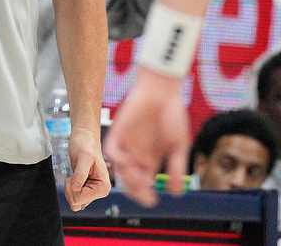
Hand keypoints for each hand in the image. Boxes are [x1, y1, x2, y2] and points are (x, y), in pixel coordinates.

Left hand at [64, 126, 110, 210]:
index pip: (81, 199)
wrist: (84, 139)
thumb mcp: (83, 157)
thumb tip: (76, 188)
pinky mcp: (85, 188)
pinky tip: (74, 177)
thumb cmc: (86, 145)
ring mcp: (92, 191)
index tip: (74, 176)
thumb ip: (80, 173)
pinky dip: (69, 188)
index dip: (73, 188)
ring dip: (69, 189)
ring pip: (75, 202)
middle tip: (72, 175)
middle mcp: (99, 191)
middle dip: (70, 189)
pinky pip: (74, 196)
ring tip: (73, 175)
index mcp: (103, 187)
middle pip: (77, 203)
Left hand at [104, 68, 189, 206]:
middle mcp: (136, 154)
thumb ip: (177, 167)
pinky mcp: (117, 132)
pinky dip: (117, 159)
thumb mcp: (179, 145)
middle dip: (135, 190)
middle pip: (129, 180)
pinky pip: (111, 150)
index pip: (144, 184)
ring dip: (127, 178)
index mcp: (150, 160)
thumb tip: (176, 192)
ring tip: (140, 179)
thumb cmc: (172, 115)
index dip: (145, 194)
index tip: (152, 200)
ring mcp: (126, 144)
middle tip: (145, 191)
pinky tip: (129, 162)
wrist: (161, 92)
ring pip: (120, 169)